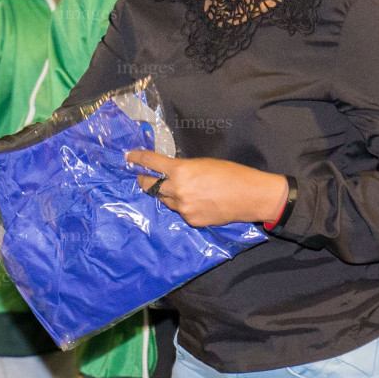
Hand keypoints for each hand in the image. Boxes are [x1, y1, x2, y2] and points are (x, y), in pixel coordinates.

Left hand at [125, 150, 287, 226]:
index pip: (150, 163)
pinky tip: (196, 201)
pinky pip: (179, 211)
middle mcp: (177, 190)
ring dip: (165, 194)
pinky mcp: (191, 220)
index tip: (129, 157)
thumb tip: (168, 170)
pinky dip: (182, 205)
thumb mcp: (203, 163)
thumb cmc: (230, 173)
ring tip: (179, 188)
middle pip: (150, 186)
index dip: (137, 158)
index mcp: (180, 170)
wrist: (250, 196)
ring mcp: (183, 208)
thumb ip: (182, 168)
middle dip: (144, 180)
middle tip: (142, 176)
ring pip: (164, 200)